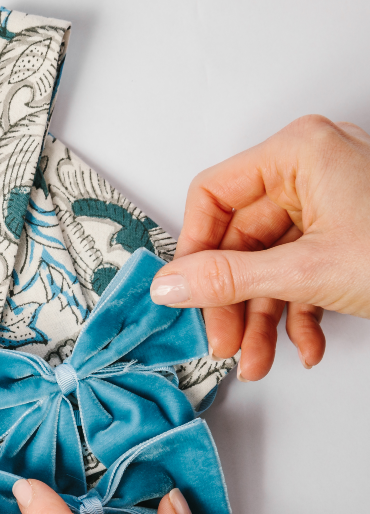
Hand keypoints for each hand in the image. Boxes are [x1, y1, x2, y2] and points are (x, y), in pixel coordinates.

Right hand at [149, 116, 369, 379]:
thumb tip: (169, 286)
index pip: (213, 195)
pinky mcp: (344, 237)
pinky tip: (305, 346)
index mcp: (298, 154)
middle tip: (223, 343)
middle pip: (240, 241)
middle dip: (233, 303)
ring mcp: (329, 205)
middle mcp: (309, 173)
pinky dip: (298, 315)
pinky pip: (300, 275)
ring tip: (259, 359)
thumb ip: (229, 279)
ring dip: (261, 320)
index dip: (195, 250)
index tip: (186, 293)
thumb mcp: (308, 269)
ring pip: (268, 266)